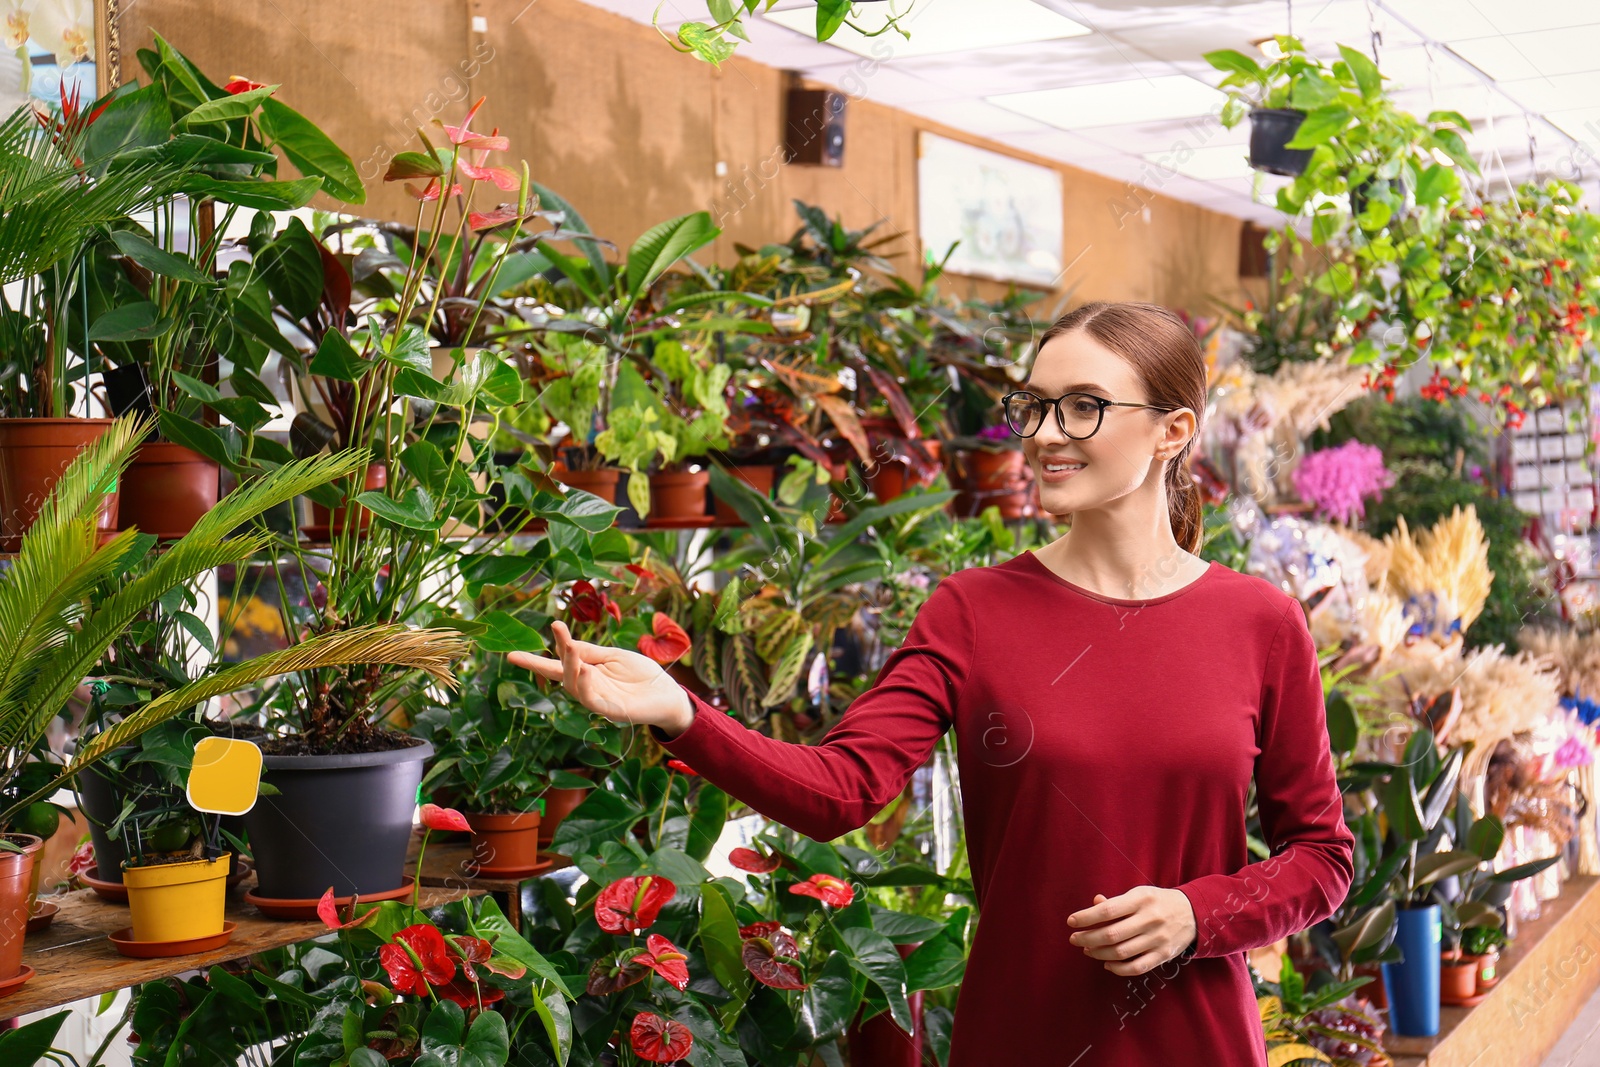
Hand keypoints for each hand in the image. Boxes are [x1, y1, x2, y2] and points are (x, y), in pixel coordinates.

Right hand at [507, 620, 695, 736]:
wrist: (667, 694)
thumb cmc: (642, 675)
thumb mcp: (615, 656)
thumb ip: (591, 652)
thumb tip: (565, 643)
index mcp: (587, 671)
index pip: (558, 663)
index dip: (539, 657)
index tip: (518, 648)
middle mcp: (588, 686)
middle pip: (562, 673)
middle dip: (555, 655)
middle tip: (557, 630)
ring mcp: (598, 699)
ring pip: (574, 686)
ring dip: (570, 667)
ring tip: (571, 649)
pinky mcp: (611, 711)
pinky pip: (591, 701)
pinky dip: (585, 686)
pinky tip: (584, 671)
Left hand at [1066, 887, 1196, 975]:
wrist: (1194, 913)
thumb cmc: (1157, 901)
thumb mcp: (1138, 894)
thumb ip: (1116, 901)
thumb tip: (1093, 904)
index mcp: (1141, 899)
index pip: (1108, 910)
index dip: (1086, 917)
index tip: (1071, 921)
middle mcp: (1150, 919)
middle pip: (1112, 934)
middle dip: (1088, 938)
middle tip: (1074, 939)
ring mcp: (1158, 939)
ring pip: (1122, 952)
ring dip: (1099, 953)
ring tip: (1087, 949)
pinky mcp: (1163, 955)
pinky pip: (1137, 967)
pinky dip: (1118, 968)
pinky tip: (1106, 963)